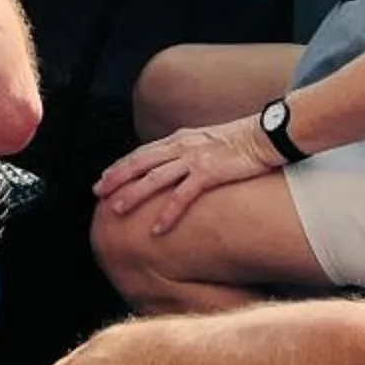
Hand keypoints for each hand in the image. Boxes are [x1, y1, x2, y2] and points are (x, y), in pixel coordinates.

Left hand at [95, 115, 283, 236]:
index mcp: (180, 138)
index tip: (104, 177)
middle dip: (117, 177)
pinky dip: (168, 212)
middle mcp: (182, 146)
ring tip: (117, 209)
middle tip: (98, 192)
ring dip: (134, 194)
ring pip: (155, 177)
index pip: (142, 152)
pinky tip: (157, 228)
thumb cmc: (240, 142)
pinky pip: (183, 195)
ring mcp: (194, 159)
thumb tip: (174, 165)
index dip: (121, 165)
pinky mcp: (209, 173)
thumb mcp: (206, 142)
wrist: (266, 136)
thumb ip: (187, 151)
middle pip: (141, 162)